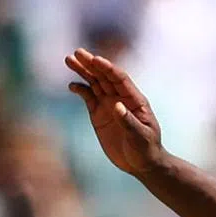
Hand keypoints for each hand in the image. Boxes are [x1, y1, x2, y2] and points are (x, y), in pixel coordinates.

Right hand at [64, 48, 164, 175]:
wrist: (142, 164)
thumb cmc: (146, 149)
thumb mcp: (140, 137)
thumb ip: (128, 121)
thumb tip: (117, 105)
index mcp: (135, 100)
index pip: (120, 79)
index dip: (108, 68)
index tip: (96, 59)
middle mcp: (121, 98)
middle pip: (104, 77)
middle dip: (92, 64)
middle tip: (77, 52)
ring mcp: (109, 105)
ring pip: (94, 83)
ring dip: (83, 72)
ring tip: (69, 60)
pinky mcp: (99, 114)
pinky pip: (88, 97)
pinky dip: (80, 90)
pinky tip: (72, 86)